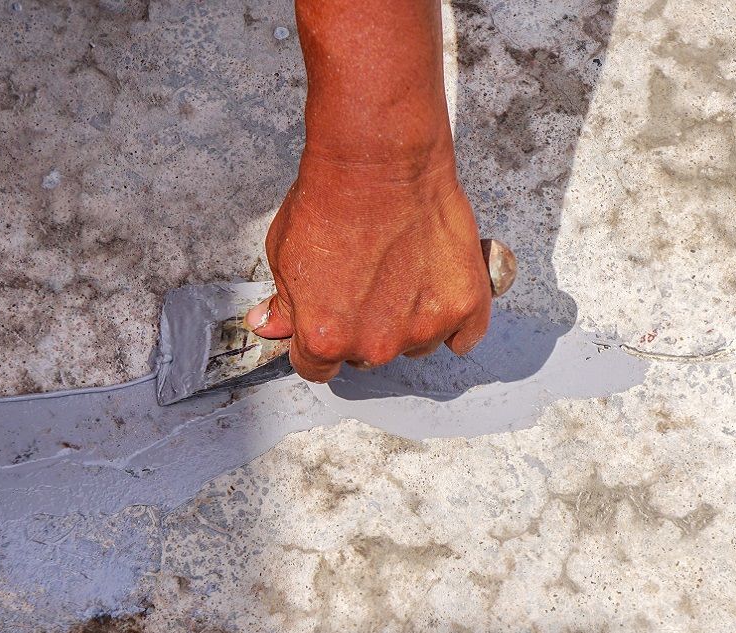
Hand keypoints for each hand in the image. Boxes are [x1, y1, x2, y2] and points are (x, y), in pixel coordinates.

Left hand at [245, 152, 491, 382]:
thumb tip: (270, 326)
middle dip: (363, 327)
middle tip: (367, 281)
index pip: (317, 368)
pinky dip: (455, 319)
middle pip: (367, 356)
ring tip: (402, 270)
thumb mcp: (284, 254)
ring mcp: (424, 328)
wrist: (380, 160)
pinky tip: (438, 289)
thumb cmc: (332, 198)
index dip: (318, 341)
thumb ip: (284, 304)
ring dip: (409, 320)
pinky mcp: (465, 305)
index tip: (327, 322)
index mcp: (325, 337)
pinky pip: (464, 336)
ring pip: (415, 344)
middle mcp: (374, 343)